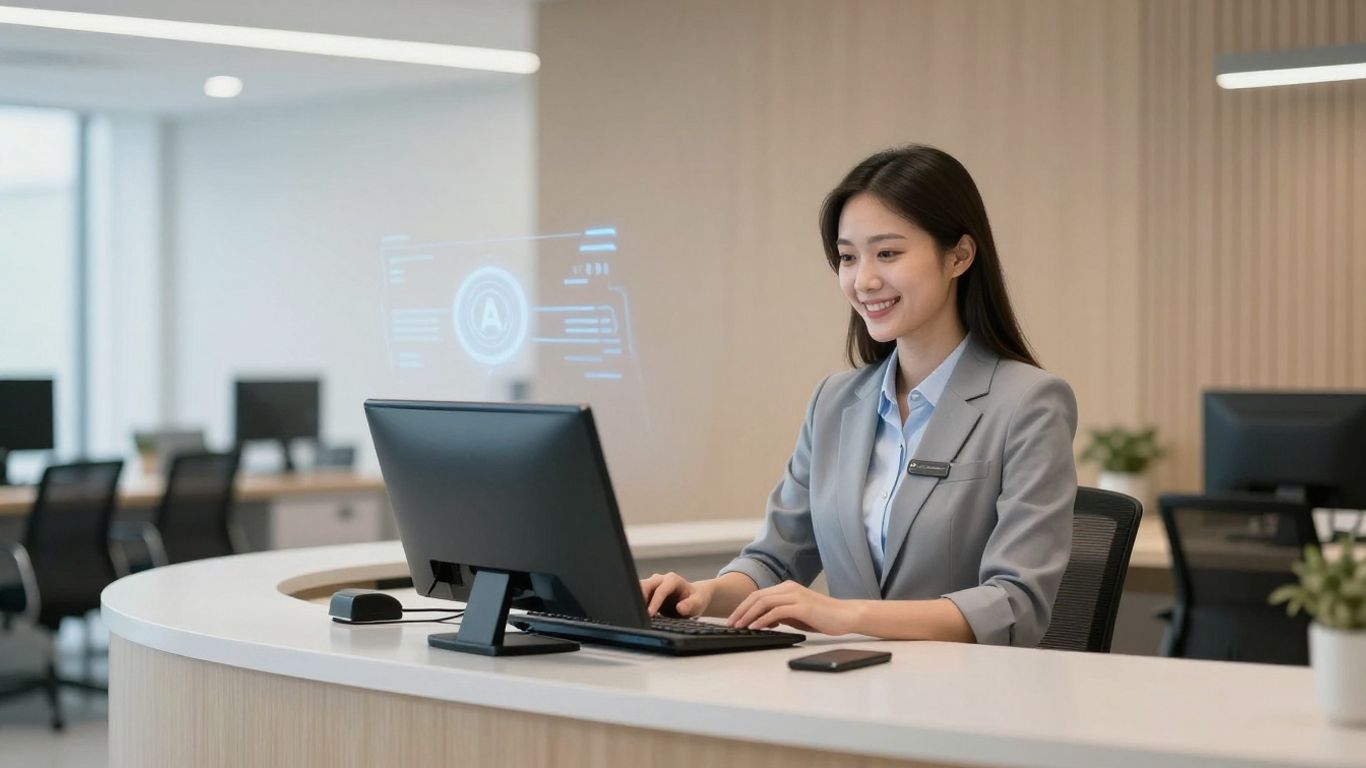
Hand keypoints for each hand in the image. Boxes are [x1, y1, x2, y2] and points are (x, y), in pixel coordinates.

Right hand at [640, 572, 713, 617]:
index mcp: (672, 580)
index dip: (654, 602)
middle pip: (645, 586)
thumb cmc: (696, 600)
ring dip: (636, 602)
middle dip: (640, 599)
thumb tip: (680, 608)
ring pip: (639, 589)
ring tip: (637, 616)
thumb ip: (690, 605)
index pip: (660, 590)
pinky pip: (638, 596)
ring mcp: (653, 584)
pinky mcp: (648, 591)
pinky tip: (638, 615)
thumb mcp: (698, 603)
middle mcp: (661, 579)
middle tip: (638, 615)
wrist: (693, 598)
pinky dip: (637, 605)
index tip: (650, 614)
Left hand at [726, 580, 861, 634]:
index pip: (758, 595)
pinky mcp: (802, 606)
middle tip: (730, 624)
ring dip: (748, 615)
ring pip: (764, 602)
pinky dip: (763, 619)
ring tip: (739, 627)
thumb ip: (780, 615)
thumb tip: (763, 621)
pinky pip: (776, 611)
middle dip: (741, 610)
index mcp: (787, 588)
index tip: (733, 619)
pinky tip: (756, 627)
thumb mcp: (797, 615)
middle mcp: (789, 588)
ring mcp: (795, 596)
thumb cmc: (823, 617)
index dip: (743, 607)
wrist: (846, 616)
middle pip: (757, 596)